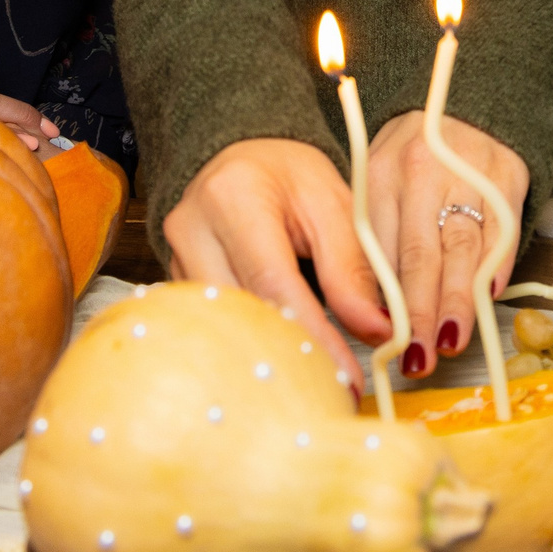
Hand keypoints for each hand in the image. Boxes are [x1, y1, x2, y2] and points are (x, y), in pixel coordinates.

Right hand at [164, 138, 387, 385]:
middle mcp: (191, 228)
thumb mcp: (332, 204)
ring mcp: (174, 259)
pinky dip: (249, 350)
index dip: (312, 336)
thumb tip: (377, 330)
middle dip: (289, 359)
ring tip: (312, 386)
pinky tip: (280, 367)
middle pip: (239, 314)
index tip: (347, 377)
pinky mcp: (175, 284)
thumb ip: (352, 267)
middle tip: (334, 392)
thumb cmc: (288, 177)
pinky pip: (213, 328)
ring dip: (268, 361)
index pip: (274, 281)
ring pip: (221, 330)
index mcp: (234, 195)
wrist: (241, 159)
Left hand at [367, 112, 527, 382]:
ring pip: (462, 248)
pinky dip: (497, 268)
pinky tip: (488, 298)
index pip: (379, 249)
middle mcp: (423, 170)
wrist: (467, 106)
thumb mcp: (379, 180)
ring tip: (450, 341)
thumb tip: (375, 310)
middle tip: (418, 356)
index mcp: (381, 173)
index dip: (382, 299)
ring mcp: (469, 172)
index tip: (383, 339)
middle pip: (419, 253)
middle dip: (419, 312)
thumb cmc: (414, 156)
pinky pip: (503, 232)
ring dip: (457, 301)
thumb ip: (375, 237)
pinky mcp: (507, 177)